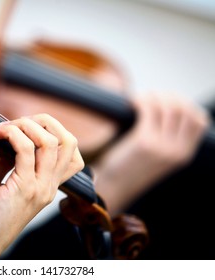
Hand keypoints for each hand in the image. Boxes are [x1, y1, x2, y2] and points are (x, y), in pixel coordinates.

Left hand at [0, 114, 83, 258]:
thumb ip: (13, 161)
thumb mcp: (6, 183)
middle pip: (68, 140)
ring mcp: (41, 188)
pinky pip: (26, 150)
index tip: (27, 127)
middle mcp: (51, 186)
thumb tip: (8, 135)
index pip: (72, 152)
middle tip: (17, 122)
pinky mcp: (25, 189)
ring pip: (50, 142)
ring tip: (5, 127)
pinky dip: (12, 134)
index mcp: (49, 185)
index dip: (54, 130)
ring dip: (26, 125)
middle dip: (44, 121)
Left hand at [93, 93, 208, 215]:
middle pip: (185, 110)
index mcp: (183, 154)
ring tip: (141, 98)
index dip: (186, 105)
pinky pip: (149, 110)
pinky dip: (142, 100)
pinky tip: (132, 103)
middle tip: (152, 95)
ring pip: (168, 107)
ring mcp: (162, 146)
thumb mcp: (157, 157)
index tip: (168, 100)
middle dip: (169, 96)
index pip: (200, 122)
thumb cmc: (130, 168)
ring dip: (154, 96)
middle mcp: (177, 151)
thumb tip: (163, 106)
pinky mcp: (144, 141)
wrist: (114, 187)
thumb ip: (167, 139)